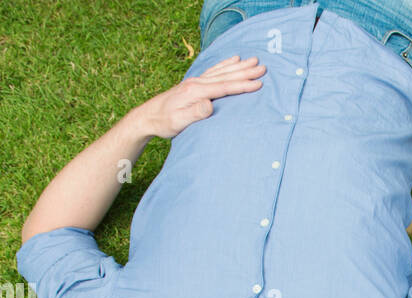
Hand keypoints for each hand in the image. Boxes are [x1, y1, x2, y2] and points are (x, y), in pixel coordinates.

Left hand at [135, 56, 265, 138]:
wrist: (147, 116)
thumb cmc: (164, 122)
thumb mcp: (178, 122)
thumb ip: (195, 113)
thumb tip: (210, 104)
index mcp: (195, 92)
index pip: (223, 87)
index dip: (242, 85)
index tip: (258, 83)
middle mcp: (196, 83)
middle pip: (225, 75)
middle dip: (245, 71)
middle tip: (263, 67)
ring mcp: (195, 82)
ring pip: (221, 71)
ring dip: (238, 66)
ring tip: (253, 61)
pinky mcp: (194, 84)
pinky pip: (213, 71)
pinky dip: (225, 64)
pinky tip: (233, 60)